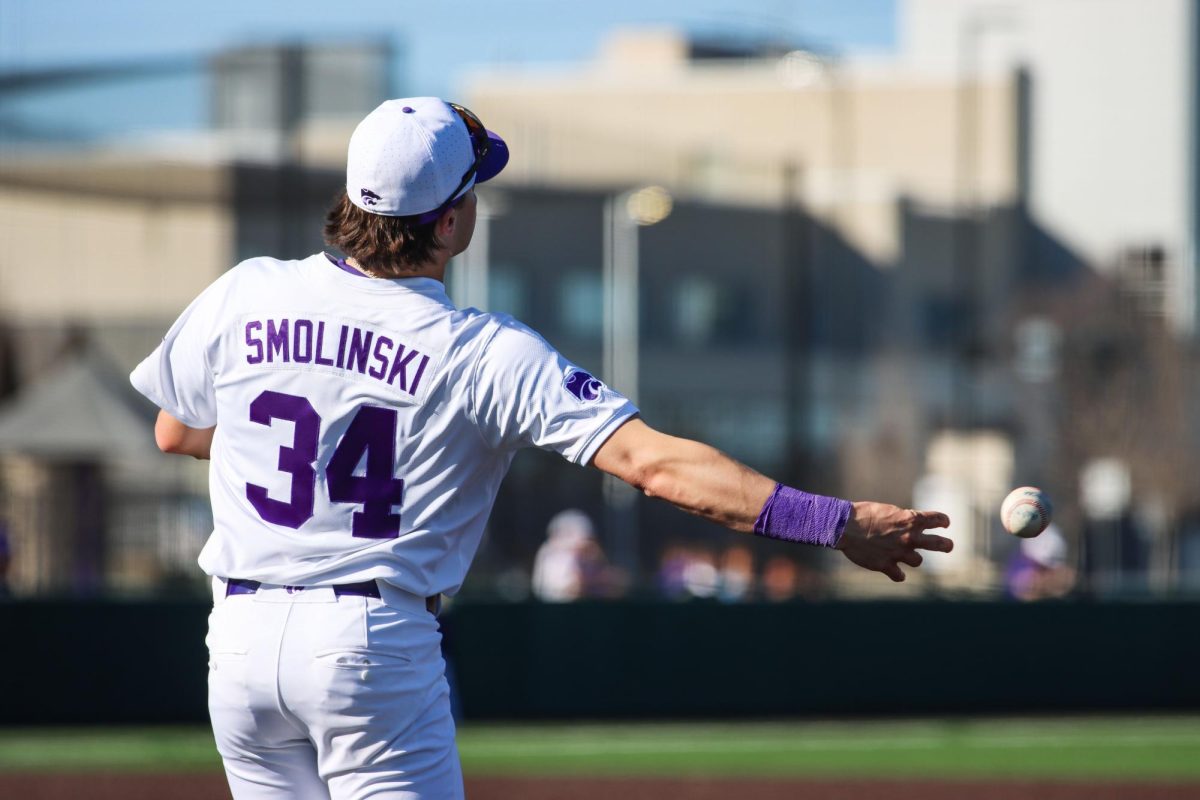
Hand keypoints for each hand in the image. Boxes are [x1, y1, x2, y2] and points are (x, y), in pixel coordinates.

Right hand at [836, 502, 951, 581]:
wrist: (845, 527)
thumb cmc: (863, 515)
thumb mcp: (888, 511)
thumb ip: (902, 521)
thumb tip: (910, 527)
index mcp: (910, 520)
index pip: (937, 519)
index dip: (942, 521)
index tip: (944, 523)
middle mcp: (909, 537)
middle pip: (939, 544)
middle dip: (946, 545)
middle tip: (949, 546)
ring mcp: (899, 553)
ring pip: (918, 561)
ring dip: (912, 558)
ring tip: (904, 555)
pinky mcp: (886, 565)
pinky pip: (899, 576)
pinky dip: (898, 574)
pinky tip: (895, 572)